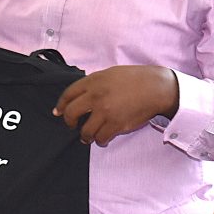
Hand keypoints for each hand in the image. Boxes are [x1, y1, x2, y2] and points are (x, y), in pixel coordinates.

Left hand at [53, 65, 179, 145]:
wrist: (156, 88)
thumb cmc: (136, 79)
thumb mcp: (111, 73)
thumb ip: (94, 83)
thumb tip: (81, 95)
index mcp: (94, 81)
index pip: (68, 95)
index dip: (60, 105)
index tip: (58, 112)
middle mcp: (96, 96)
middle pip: (71, 114)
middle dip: (69, 122)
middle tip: (73, 125)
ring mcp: (105, 111)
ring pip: (85, 130)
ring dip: (85, 136)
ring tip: (89, 136)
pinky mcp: (116, 124)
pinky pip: (101, 138)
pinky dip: (100, 140)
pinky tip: (103, 138)